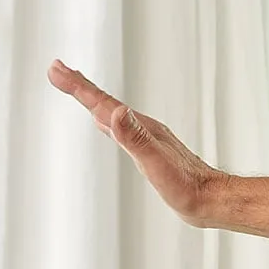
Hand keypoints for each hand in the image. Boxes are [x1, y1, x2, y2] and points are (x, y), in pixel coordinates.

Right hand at [50, 60, 222, 223]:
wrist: (213, 200)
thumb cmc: (186, 187)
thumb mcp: (156, 163)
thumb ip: (135, 138)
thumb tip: (116, 112)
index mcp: (140, 127)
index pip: (102, 102)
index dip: (77, 86)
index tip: (55, 68)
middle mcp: (143, 128)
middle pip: (105, 101)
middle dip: (79, 85)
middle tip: (57, 68)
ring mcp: (147, 139)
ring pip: (113, 112)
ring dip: (92, 98)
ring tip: (77, 87)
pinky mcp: (151, 151)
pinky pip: (122, 128)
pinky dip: (108, 120)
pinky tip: (107, 122)